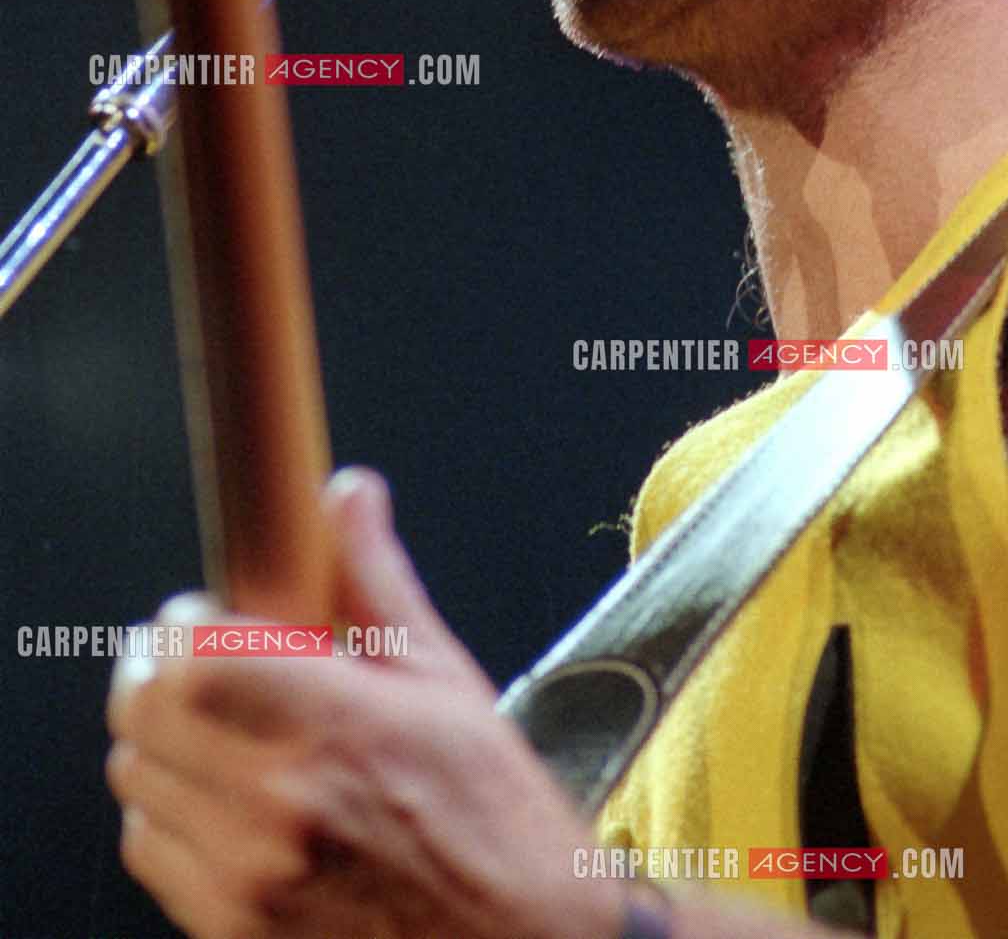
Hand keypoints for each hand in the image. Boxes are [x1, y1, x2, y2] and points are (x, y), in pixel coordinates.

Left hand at [105, 468, 626, 938]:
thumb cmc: (491, 818)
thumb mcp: (446, 682)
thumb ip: (377, 582)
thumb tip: (349, 494)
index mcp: (337, 726)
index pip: (188, 658)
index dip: (183, 625)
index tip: (206, 616)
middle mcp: (279, 806)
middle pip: (143, 714)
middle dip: (161, 674)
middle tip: (202, 664)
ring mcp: (246, 880)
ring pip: (134, 781)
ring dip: (162, 744)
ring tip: (223, 735)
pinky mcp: (229, 932)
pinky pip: (149, 851)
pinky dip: (170, 817)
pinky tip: (228, 802)